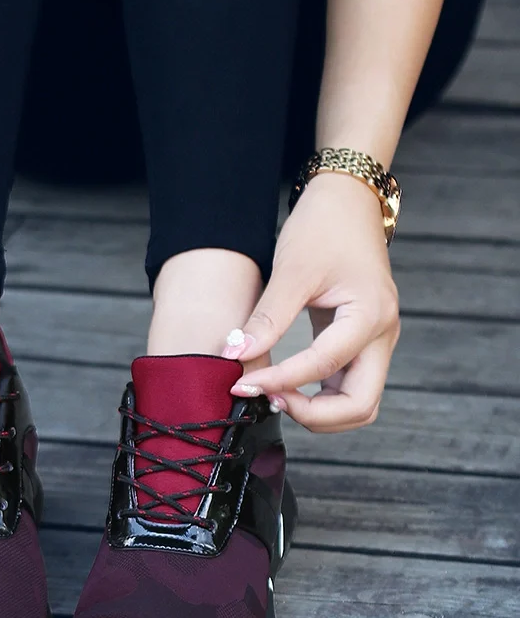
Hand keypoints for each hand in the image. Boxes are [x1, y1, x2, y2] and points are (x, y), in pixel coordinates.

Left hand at [224, 172, 400, 432]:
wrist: (346, 202)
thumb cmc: (323, 228)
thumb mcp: (292, 270)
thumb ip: (266, 318)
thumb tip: (235, 354)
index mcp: (370, 316)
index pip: (323, 367)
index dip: (280, 381)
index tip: (241, 384)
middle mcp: (382, 336)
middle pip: (359, 406)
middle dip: (313, 415)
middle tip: (267, 399)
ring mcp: (376, 342)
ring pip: (357, 404)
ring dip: (318, 412)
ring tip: (274, 395)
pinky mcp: (362, 342)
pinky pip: (347, 386)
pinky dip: (320, 397)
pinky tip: (286, 386)